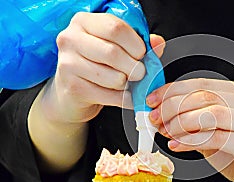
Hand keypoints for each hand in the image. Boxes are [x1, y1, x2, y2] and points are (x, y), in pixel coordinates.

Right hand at [28, 12, 164, 171]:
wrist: (72, 91)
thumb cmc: (98, 63)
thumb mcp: (117, 46)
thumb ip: (139, 42)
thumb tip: (158, 42)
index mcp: (84, 22)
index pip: (115, 28)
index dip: (136, 44)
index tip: (142, 54)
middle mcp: (70, 39)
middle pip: (113, 53)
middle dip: (135, 67)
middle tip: (140, 73)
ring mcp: (67, 64)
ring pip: (113, 77)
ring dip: (128, 84)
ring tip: (128, 83)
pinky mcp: (72, 87)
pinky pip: (109, 96)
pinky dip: (124, 98)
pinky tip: (124, 95)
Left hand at [146, 78, 233, 181]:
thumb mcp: (220, 134)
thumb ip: (198, 122)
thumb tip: (165, 115)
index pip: (205, 83)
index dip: (175, 90)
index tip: (154, 99)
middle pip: (205, 96)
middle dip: (173, 106)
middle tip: (155, 118)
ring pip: (211, 113)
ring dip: (181, 123)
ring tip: (166, 132)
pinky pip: (217, 137)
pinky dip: (192, 140)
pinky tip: (177, 145)